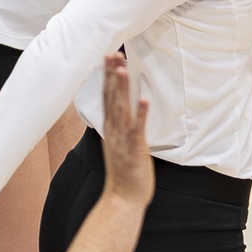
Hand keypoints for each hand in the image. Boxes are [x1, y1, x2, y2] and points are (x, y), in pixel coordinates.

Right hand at [94, 52, 154, 206]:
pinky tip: (144, 99)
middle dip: (111, 75)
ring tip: (123, 68)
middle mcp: (113, 130)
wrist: (123, 198)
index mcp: (110, 128)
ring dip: (122, 88)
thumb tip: (123, 111)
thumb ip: (119, 126)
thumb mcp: (119, 144)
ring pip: (121, 108)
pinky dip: (141, 114)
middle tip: (112, 53)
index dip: (107, 77)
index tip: (109, 58)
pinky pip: (138, 128)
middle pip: (110, 97)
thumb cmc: (124, 171)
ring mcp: (122, 139)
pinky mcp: (135, 148)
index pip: (106, 97)